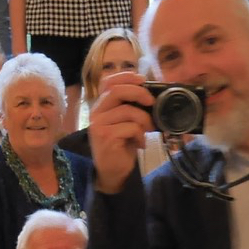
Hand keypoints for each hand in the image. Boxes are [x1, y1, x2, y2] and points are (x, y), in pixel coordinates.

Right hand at [87, 72, 155, 192]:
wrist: (112, 172)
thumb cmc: (120, 145)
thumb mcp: (124, 122)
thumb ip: (130, 107)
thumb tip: (151, 94)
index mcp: (100, 106)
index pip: (108, 82)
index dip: (125, 76)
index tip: (142, 79)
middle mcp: (96, 113)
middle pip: (116, 91)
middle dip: (139, 93)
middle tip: (151, 102)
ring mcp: (99, 125)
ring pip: (127, 111)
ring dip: (144, 119)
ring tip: (148, 129)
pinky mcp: (106, 137)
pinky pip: (130, 127)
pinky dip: (140, 135)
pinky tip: (140, 143)